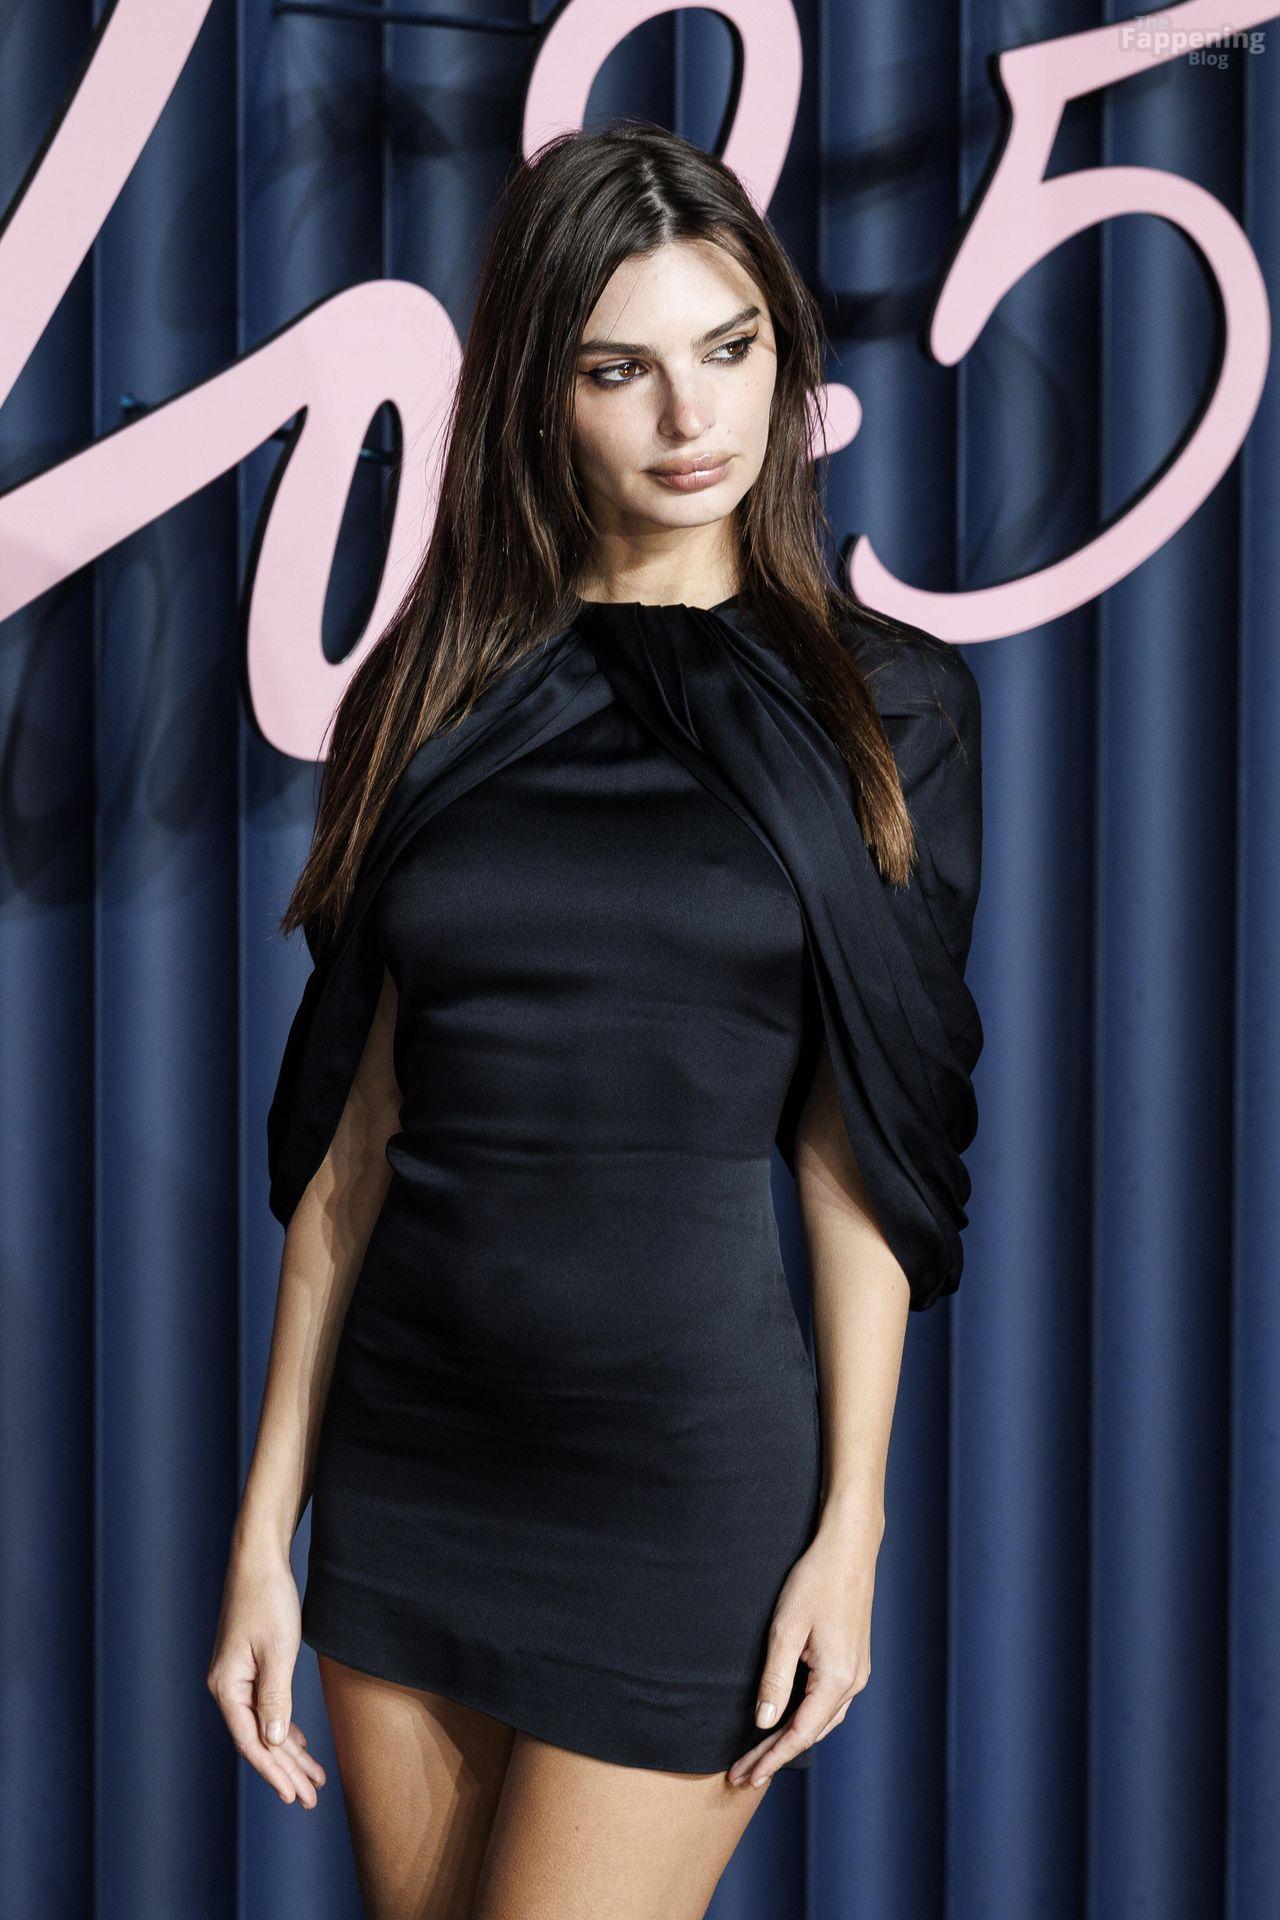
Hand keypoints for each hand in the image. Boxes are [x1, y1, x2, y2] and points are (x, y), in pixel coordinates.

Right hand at [206, 1542, 326, 1807]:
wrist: (259, 1561)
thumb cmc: (268, 1601)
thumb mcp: (277, 1651)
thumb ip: (275, 1699)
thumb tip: (275, 1742)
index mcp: (227, 1687)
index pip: (250, 1742)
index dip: (274, 1771)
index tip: (294, 1795)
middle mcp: (226, 1687)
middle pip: (257, 1740)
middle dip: (285, 1770)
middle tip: (311, 1797)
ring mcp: (236, 1678)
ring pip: (263, 1726)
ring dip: (288, 1754)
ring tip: (313, 1779)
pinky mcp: (248, 1668)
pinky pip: (265, 1709)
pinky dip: (284, 1728)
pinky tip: (298, 1744)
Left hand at [726, 1502, 881, 1785]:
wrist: (849, 1548)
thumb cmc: (814, 1581)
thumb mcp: (786, 1629)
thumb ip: (775, 1680)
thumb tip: (763, 1722)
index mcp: (838, 1679)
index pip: (799, 1734)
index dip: (770, 1758)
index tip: (744, 1777)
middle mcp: (854, 1682)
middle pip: (811, 1733)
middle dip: (775, 1755)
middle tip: (741, 1776)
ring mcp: (858, 1672)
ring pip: (822, 1721)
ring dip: (790, 1740)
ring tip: (758, 1757)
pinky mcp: (854, 1661)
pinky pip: (829, 1703)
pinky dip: (805, 1720)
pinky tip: (786, 1721)